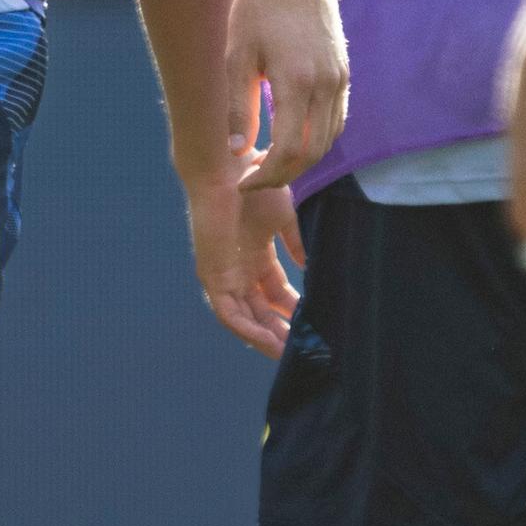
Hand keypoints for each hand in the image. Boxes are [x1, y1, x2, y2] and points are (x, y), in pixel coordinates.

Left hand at [183, 172, 302, 355]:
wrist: (230, 172)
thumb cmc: (255, 188)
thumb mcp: (284, 219)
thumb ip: (296, 244)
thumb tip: (312, 265)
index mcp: (254, 256)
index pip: (274, 293)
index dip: (291, 310)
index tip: (312, 325)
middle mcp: (238, 269)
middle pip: (261, 310)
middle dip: (281, 330)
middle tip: (304, 348)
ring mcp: (225, 275)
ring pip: (245, 318)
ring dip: (265, 337)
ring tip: (287, 353)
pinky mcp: (213, 278)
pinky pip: (229, 314)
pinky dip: (248, 330)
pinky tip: (269, 342)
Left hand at [225, 0, 348, 192]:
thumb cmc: (257, 6)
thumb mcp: (238, 55)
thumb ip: (240, 107)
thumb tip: (237, 152)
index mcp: (297, 82)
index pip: (287, 151)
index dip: (265, 176)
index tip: (241, 182)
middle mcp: (326, 84)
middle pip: (312, 153)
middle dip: (281, 175)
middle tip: (251, 177)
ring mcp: (339, 78)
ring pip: (327, 140)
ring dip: (300, 160)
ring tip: (267, 163)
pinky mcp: (343, 71)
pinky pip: (336, 120)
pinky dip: (315, 139)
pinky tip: (290, 139)